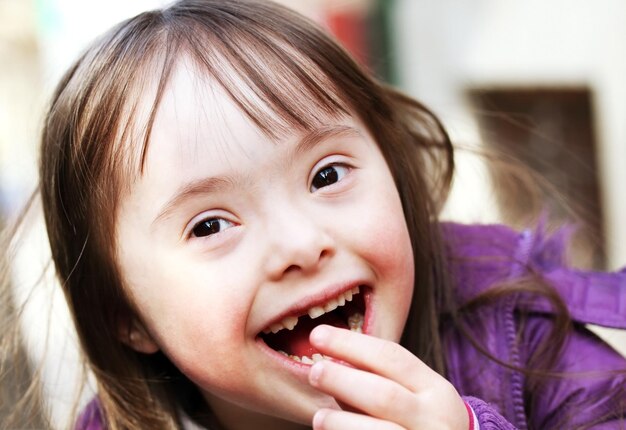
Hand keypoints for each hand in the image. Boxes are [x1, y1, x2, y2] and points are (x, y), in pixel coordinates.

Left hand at [307, 325, 468, 429]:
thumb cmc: (423, 421)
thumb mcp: (417, 396)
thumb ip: (381, 379)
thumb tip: (331, 361)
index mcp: (435, 390)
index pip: (392, 357)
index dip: (351, 344)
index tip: (318, 335)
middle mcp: (434, 419)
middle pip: (384, 396)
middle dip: (344, 381)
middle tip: (314, 371)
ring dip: (343, 423)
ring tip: (319, 416)